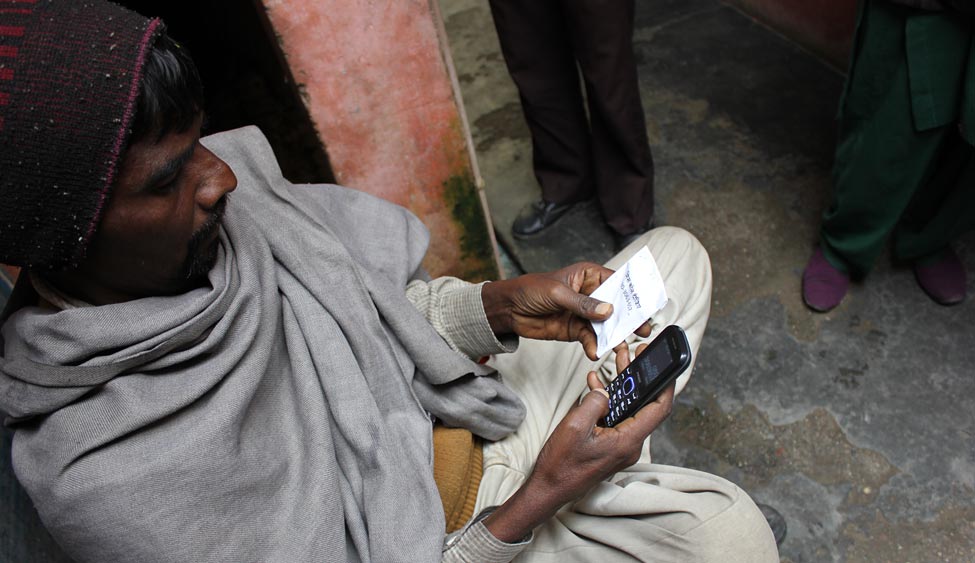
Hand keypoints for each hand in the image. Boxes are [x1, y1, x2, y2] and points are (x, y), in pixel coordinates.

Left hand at [481, 262, 650, 359]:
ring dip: (613, 337)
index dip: (632, 294)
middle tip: (641, 330)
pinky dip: (595, 345)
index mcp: (589, 276)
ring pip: (606, 326)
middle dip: (628, 319)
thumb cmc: (530, 290)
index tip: (645, 305)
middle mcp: (591, 294)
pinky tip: (596, 351)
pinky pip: (591, 338)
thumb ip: (582, 303)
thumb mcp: (557, 293)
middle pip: (616, 306)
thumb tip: (607, 310)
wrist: (509, 309)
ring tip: (620, 347)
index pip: (617, 282)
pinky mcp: (576, 329)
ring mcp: (584, 313)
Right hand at [483, 344, 674, 541]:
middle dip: (639, 376)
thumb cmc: (561, 465)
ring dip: (622, 385)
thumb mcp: (576, 426)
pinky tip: (597, 384)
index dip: (666, 385)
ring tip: (617, 360)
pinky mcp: (609, 446)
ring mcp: (620, 446)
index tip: (665, 364)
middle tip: (635, 354)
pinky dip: (608, 401)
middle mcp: (629, 445)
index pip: (658, 409)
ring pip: (628, 409)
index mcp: (628, 441)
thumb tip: (605, 392)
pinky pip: (615, 418)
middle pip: (643, 405)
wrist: (548, 488)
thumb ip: (594, 403)